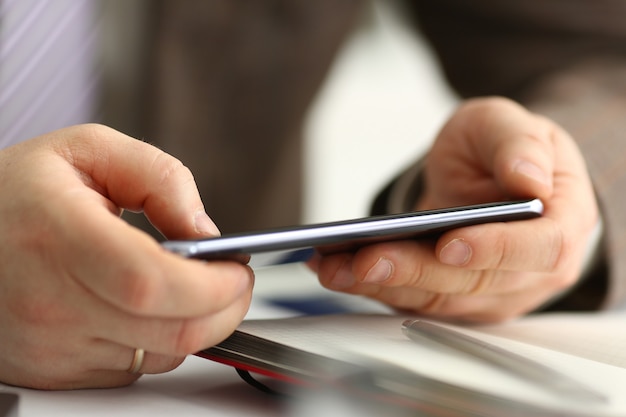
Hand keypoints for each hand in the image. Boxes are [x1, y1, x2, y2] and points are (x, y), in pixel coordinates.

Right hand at [0, 125, 252, 388]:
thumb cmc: (15, 194)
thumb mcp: (88, 151)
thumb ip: (161, 178)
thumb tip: (206, 232)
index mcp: (59, 239)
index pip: (153, 284)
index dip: (212, 284)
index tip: (238, 269)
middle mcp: (51, 305)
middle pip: (171, 332)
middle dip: (225, 309)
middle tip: (234, 281)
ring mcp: (51, 347)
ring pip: (161, 355)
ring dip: (195, 324)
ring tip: (191, 286)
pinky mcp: (53, 370)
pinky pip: (133, 369)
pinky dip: (158, 340)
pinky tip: (147, 307)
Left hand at [312, 97, 598, 321]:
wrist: (486, 176)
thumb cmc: (501, 149)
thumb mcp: (508, 124)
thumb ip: (518, 144)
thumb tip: (528, 179)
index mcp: (562, 224)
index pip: (539, 249)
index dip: (495, 250)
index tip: (449, 243)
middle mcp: (529, 272)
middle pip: (473, 284)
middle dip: (415, 273)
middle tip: (365, 260)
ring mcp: (491, 293)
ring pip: (436, 301)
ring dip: (381, 286)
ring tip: (334, 266)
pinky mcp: (452, 300)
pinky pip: (413, 300)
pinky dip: (372, 287)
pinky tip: (336, 268)